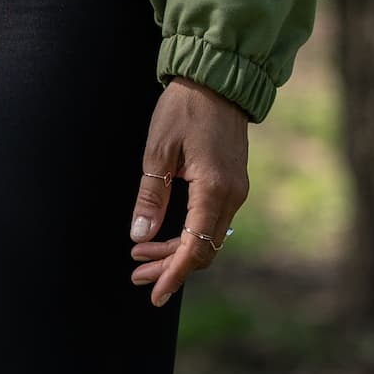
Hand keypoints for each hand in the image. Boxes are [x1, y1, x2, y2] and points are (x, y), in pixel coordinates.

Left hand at [129, 79, 249, 307]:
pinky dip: (188, 235)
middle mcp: (232, 196)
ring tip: (142, 257)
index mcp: (214, 189)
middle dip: (170, 267)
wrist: (216, 81)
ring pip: (208, 239)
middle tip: (137, 274)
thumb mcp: (158, 151)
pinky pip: (212, 222)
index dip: (174, 274)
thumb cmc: (184, 109)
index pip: (195, 247)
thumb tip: (141, 235)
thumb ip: (151, 196)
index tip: (155, 293)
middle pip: (203, 250)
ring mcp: (236, 191)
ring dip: (176, 252)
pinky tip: (163, 236)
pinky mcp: (232, 185)